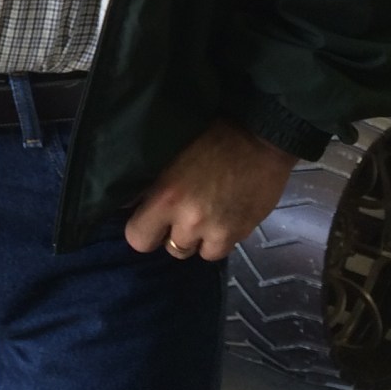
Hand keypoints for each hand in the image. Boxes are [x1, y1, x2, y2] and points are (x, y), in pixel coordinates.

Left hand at [123, 120, 297, 261]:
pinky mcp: (240, 234)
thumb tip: (130, 204)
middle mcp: (188, 220)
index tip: (148, 218)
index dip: (142, 230)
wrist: (260, 137)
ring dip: (197, 239)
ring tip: (203, 217)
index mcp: (166, 197)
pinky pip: (220, 251)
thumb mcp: (172, 155)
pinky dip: (218, 240)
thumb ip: (151, 185)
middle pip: (168, 249)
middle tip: (178, 217)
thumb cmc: (211, 137)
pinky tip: (222, 220)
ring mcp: (216, 231)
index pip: (137, 238)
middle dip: (170, 235)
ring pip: (196, 252)